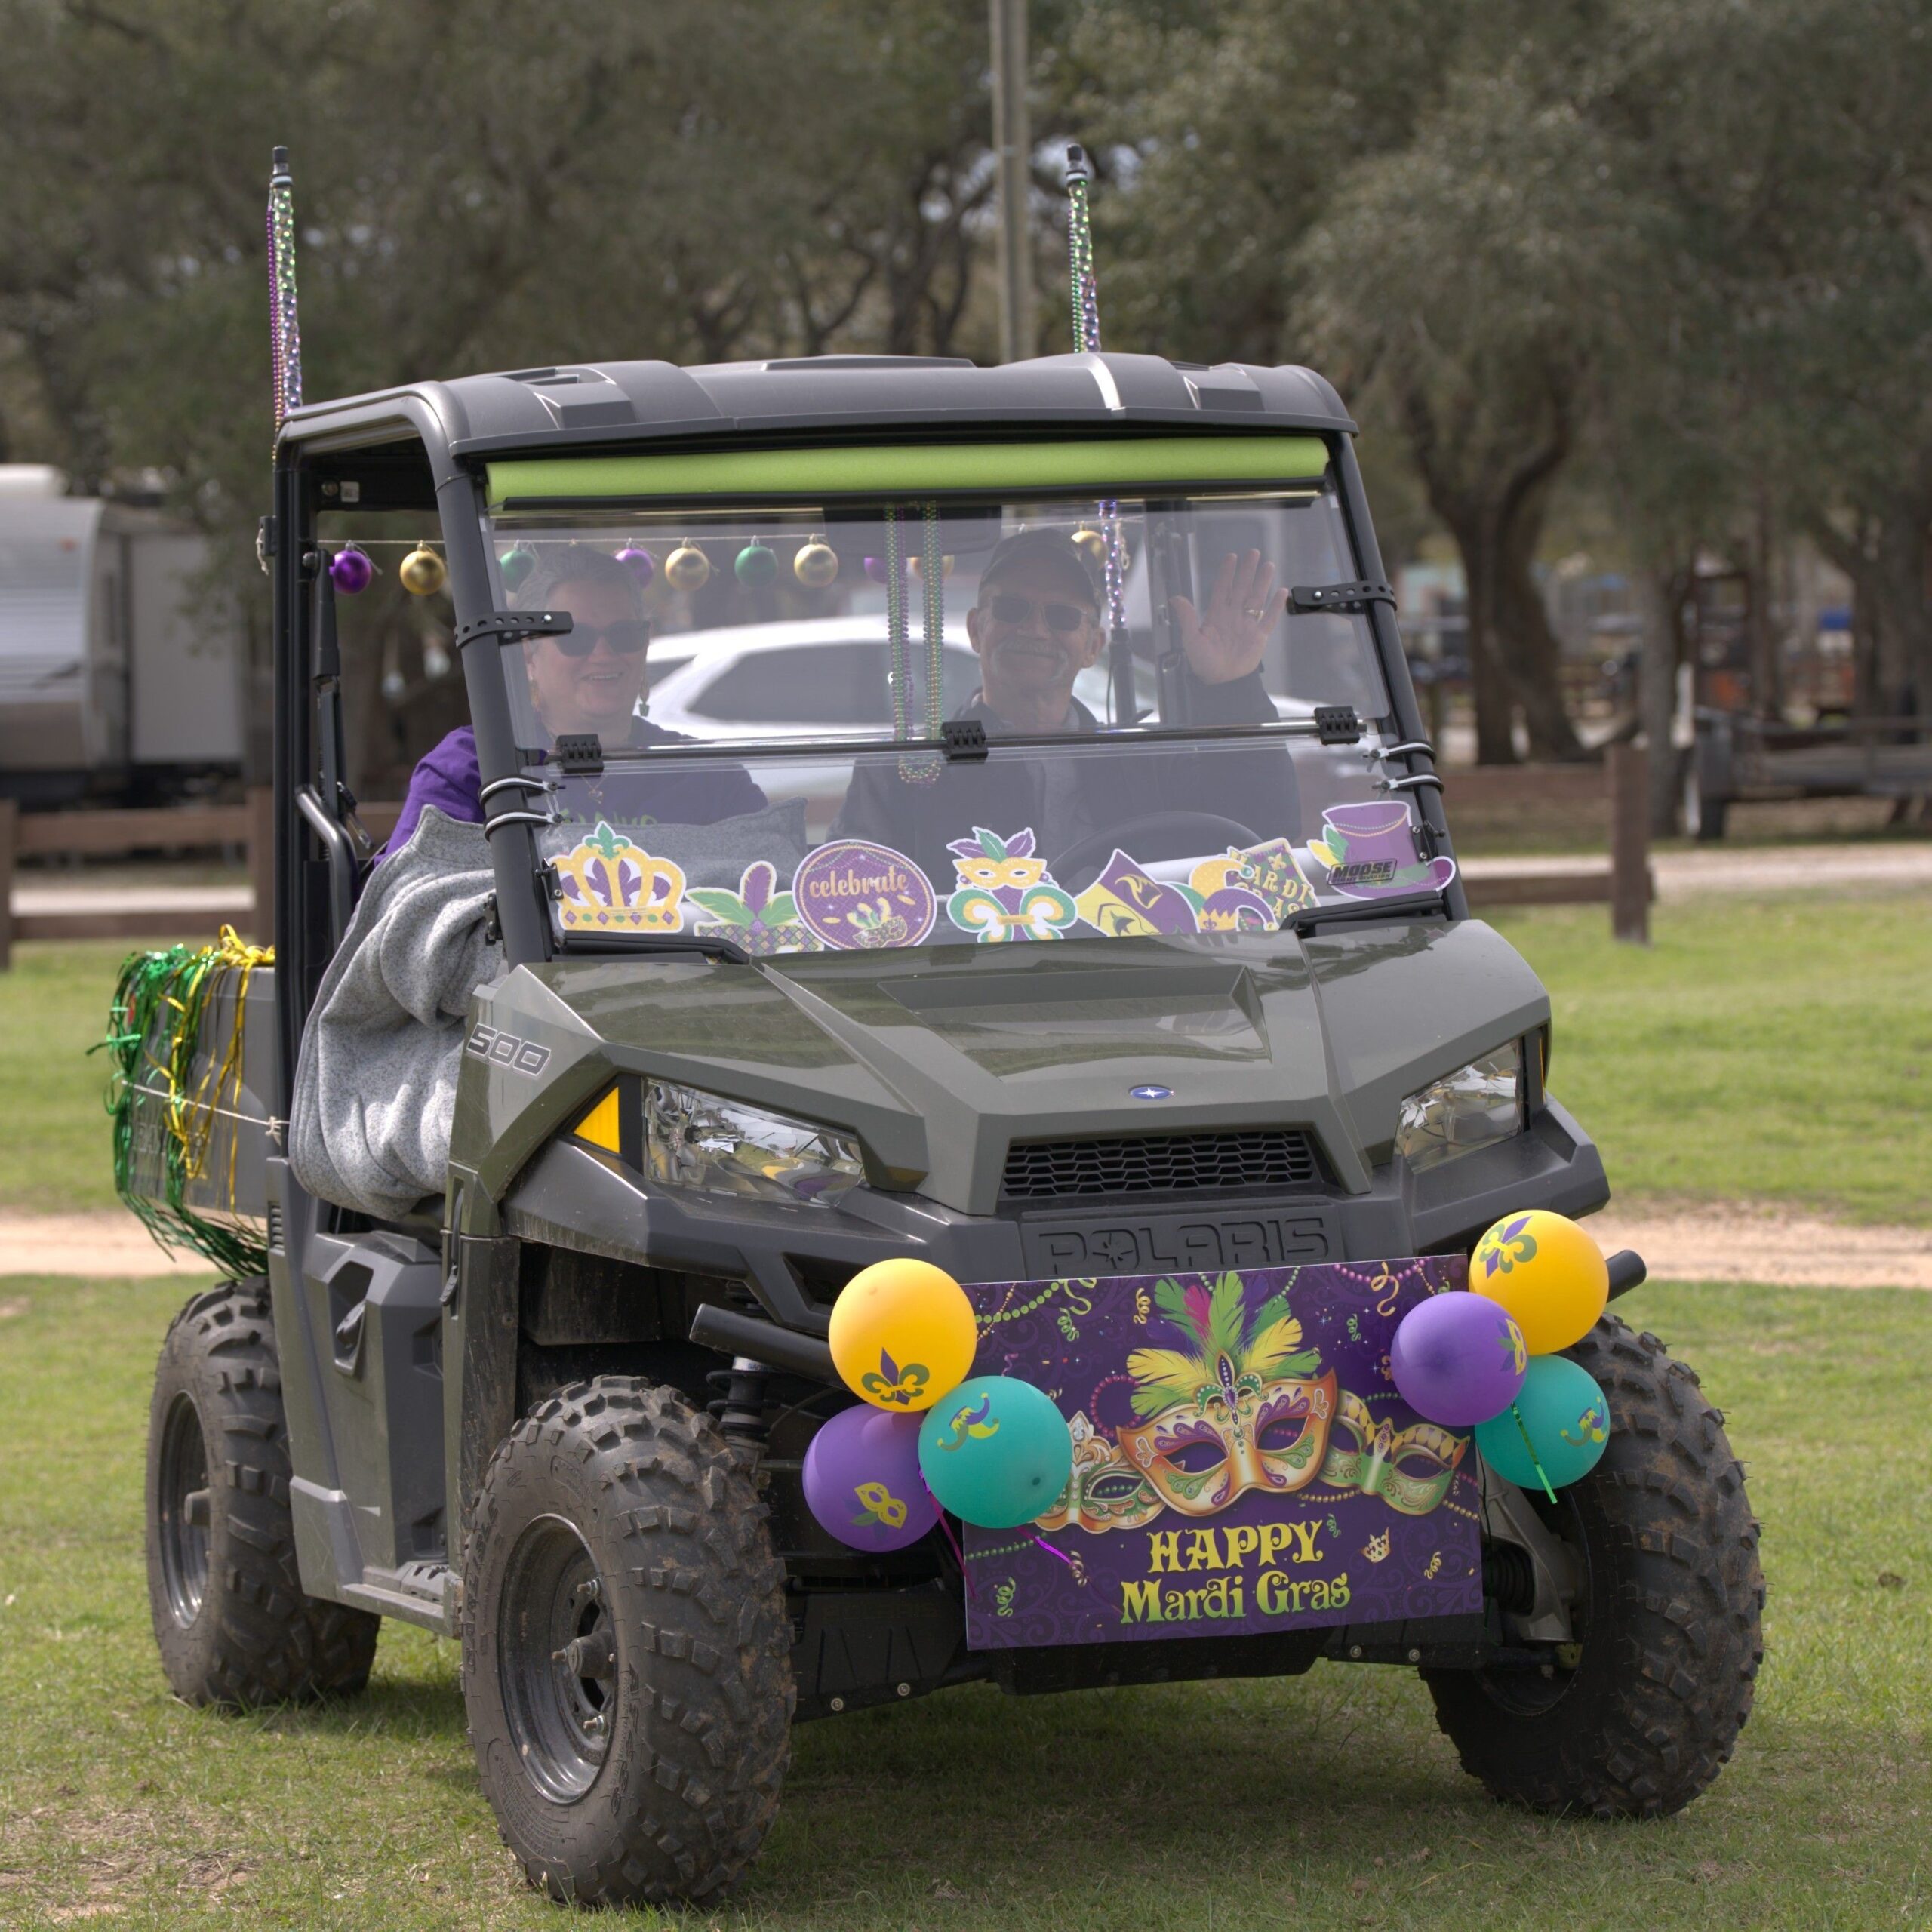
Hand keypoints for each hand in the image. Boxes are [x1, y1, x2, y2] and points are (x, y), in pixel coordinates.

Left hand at [1170, 549, 1284, 684]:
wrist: (1221, 682)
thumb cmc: (1203, 662)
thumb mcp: (1191, 640)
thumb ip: (1187, 618)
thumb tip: (1175, 598)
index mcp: (1216, 615)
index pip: (1222, 588)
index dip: (1227, 573)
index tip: (1231, 557)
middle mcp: (1233, 616)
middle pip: (1242, 588)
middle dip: (1247, 571)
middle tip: (1253, 552)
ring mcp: (1247, 625)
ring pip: (1257, 599)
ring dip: (1262, 582)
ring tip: (1268, 565)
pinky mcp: (1259, 637)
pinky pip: (1269, 618)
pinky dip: (1276, 606)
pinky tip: (1281, 591)